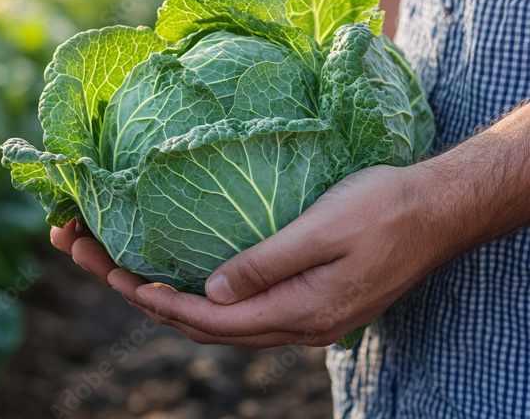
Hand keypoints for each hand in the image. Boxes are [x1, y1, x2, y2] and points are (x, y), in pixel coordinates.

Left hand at [52, 164, 447, 346]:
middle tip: (94, 260)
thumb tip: (209, 292)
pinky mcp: (304, 298)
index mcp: (298, 310)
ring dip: (166, 296)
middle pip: (204, 323)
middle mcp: (294, 322)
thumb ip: (267, 263)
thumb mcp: (324, 229)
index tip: (115, 276)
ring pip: (218, 319)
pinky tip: (177, 273)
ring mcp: (300, 314)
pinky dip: (199, 295)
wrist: (439, 211)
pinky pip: (238, 307)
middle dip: (143, 296)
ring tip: (118, 266)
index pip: (210, 319)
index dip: (157, 302)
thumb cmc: (385, 209)